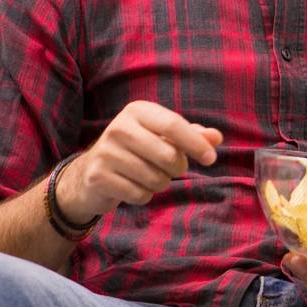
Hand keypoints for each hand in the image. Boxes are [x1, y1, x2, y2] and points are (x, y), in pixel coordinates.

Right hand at [56, 100, 222, 224]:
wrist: (90, 172)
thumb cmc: (137, 150)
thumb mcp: (162, 136)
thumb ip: (191, 135)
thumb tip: (216, 138)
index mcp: (137, 111)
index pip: (174, 125)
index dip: (196, 144)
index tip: (211, 159)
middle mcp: (119, 127)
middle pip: (168, 155)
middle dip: (179, 168)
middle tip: (173, 169)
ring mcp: (105, 152)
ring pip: (156, 178)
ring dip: (161, 183)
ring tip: (150, 177)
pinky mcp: (98, 177)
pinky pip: (139, 194)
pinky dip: (144, 195)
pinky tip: (132, 187)